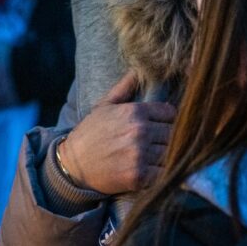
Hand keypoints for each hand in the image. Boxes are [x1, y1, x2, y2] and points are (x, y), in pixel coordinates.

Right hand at [57, 73, 174, 194]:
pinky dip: (162, 173)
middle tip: (160, 143)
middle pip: (173, 133)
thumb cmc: (90, 133)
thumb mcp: (104, 106)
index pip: (170, 113)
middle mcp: (139, 131)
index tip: (162, 125)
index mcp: (134, 112)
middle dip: (168, 138)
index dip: (168, 119)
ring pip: (171, 153)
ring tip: (156, 156)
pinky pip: (165, 173)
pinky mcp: (139, 176)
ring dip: (166, 156)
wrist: (73, 165)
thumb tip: (138, 70)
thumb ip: (124, 87)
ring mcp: (140, 155)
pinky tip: (153, 170)